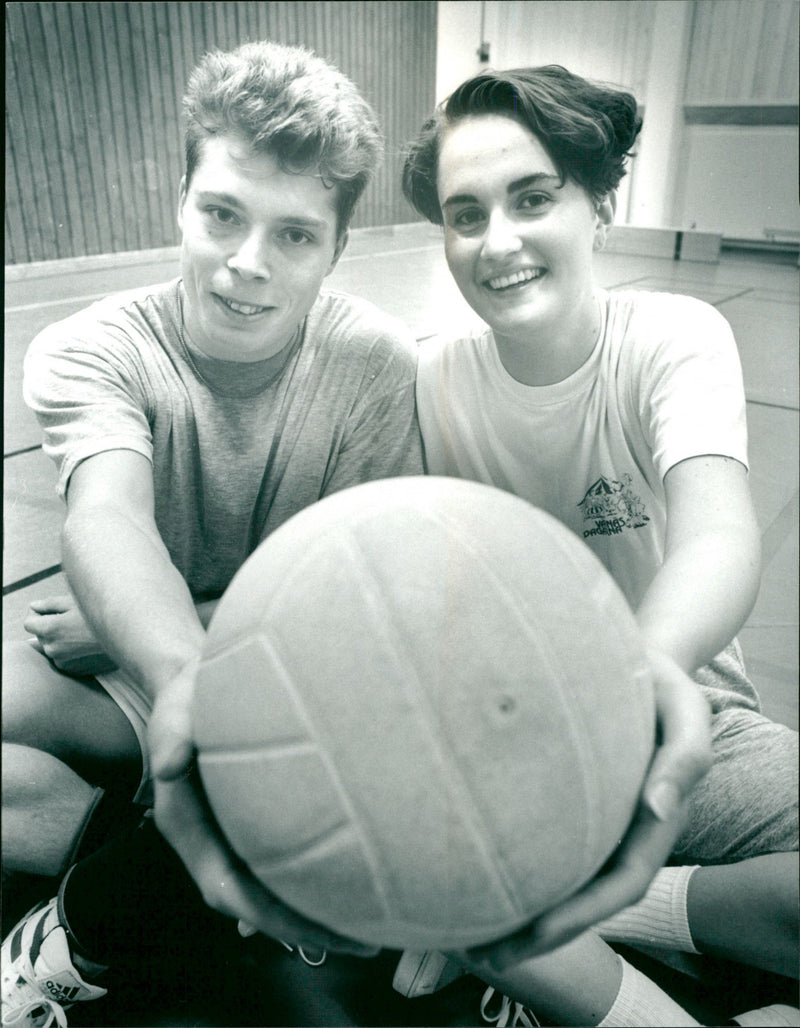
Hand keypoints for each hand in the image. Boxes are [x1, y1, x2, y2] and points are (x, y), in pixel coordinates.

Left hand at [24, 594, 117, 675]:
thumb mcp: (75, 602)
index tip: (52, 611)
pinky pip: (63, 657)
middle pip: (41, 635)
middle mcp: (52, 648)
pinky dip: (70, 651)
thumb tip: (33, 606)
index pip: (28, 623)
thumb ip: (48, 604)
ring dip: (61, 639)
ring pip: (53, 647)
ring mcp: (62, 661)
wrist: (126, 636)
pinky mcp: (72, 670)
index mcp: (50, 629)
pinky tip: (85, 643)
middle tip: (73, 619)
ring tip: (81, 631)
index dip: (38, 615)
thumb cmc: (100, 614)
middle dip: (51, 626)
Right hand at [149, 661, 377, 958]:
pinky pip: (290, 860)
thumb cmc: (190, 693)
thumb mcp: (177, 705)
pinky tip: (361, 889)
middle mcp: (214, 840)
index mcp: (187, 826)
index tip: (310, 933)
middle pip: (258, 903)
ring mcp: (238, 833)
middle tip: (364, 944)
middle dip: (306, 927)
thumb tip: (168, 766)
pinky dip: (320, 879)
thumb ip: (172, 731)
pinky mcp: (262, 818)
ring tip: (376, 928)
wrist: (201, 679)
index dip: (266, 916)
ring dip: (319, 911)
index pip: (225, 889)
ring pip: (276, 887)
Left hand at [464, 652, 712, 970]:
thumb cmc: (661, 680)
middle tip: (484, 956)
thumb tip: (659, 808)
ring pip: (558, 876)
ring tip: (463, 934)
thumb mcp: (685, 707)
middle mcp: (621, 828)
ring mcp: (594, 818)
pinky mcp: (563, 800)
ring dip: (519, 910)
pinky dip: (511, 866)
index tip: (534, 933)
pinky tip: (471, 873)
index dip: (580, 914)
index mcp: (653, 818)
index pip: (621, 881)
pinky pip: (540, 842)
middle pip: (583, 895)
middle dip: (538, 931)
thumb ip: (686, 755)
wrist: (637, 657)